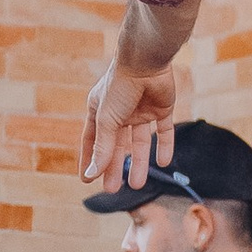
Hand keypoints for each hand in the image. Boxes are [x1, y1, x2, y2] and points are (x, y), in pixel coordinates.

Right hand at [83, 52, 178, 190]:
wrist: (146, 62)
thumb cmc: (119, 87)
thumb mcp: (107, 121)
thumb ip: (103, 149)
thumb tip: (92, 174)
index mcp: (99, 110)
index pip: (92, 141)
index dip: (89, 159)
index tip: (87, 180)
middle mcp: (119, 112)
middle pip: (116, 145)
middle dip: (114, 167)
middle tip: (113, 189)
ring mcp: (141, 110)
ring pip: (140, 142)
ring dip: (139, 162)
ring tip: (137, 184)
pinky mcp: (161, 108)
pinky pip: (164, 131)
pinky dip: (164, 146)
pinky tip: (163, 163)